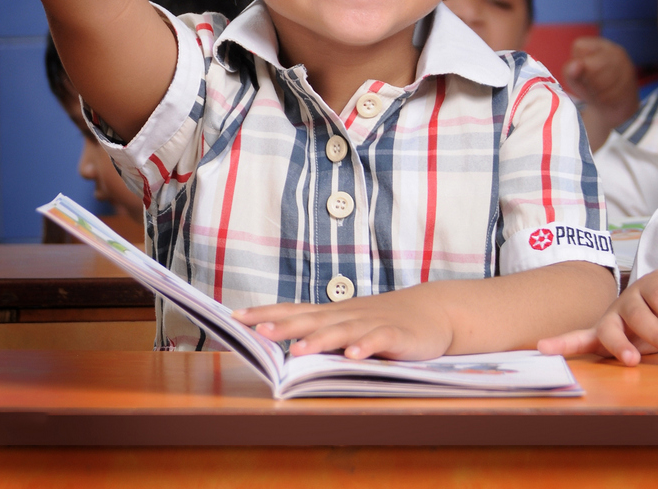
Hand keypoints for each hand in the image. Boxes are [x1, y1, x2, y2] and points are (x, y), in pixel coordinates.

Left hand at [233, 283, 453, 360]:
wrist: (431, 312)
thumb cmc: (382, 322)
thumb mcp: (348, 327)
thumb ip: (321, 336)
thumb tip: (283, 350)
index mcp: (332, 314)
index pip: (293, 311)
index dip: (266, 313)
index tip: (236, 317)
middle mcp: (347, 315)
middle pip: (311, 319)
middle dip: (284, 325)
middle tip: (258, 330)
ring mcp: (371, 323)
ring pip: (341, 330)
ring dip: (319, 340)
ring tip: (298, 350)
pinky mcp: (396, 335)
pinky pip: (379, 340)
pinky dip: (366, 347)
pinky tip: (352, 356)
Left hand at [538, 270, 657, 365]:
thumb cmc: (654, 326)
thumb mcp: (639, 345)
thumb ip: (630, 352)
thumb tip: (629, 361)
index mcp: (609, 332)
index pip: (580, 340)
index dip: (562, 345)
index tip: (542, 348)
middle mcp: (616, 314)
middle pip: (610, 332)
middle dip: (618, 347)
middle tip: (629, 360)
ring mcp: (632, 298)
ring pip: (644, 322)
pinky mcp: (649, 285)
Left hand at [562, 37, 638, 149]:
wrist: (613, 109)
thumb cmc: (588, 88)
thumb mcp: (574, 79)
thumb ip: (571, 72)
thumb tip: (575, 65)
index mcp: (599, 45)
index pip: (579, 47)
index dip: (574, 64)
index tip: (577, 74)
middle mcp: (616, 52)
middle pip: (594, 65)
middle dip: (587, 80)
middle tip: (588, 89)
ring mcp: (627, 69)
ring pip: (606, 80)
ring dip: (597, 92)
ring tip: (597, 96)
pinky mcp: (632, 88)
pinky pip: (617, 94)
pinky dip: (607, 101)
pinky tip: (606, 103)